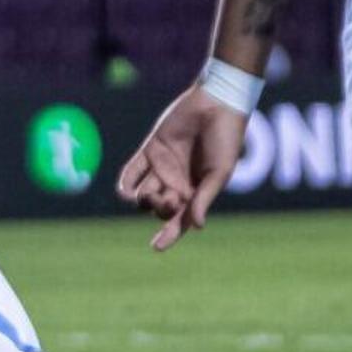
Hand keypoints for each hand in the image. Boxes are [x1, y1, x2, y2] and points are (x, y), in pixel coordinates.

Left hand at [113, 87, 248, 251]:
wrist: (216, 104)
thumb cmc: (225, 140)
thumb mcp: (219, 173)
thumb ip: (204, 199)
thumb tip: (195, 227)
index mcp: (197, 193)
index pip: (179, 220)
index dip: (169, 235)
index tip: (156, 247)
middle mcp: (177, 183)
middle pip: (159, 209)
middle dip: (161, 209)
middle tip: (170, 199)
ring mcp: (162, 168)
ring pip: (144, 195)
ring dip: (145, 200)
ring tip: (154, 194)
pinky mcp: (150, 151)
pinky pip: (131, 173)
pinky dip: (126, 185)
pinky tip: (126, 192)